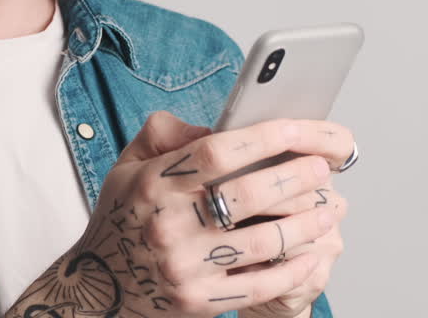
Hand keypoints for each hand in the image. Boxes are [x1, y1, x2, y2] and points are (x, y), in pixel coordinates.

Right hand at [4, 111, 353, 317]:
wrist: (98, 287)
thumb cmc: (123, 219)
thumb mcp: (128, 165)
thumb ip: (166, 133)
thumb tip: (217, 127)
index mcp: (155, 184)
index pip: (217, 152)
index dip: (264, 138)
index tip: (299, 129)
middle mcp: (170, 224)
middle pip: (249, 195)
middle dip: (296, 177)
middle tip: (322, 169)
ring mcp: (186, 266)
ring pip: (264, 241)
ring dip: (306, 223)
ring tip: (328, 209)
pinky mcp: (200, 300)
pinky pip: (261, 283)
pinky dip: (294, 267)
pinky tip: (313, 252)